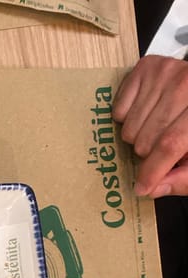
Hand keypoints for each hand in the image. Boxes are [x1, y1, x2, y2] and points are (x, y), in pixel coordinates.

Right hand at [113, 55, 187, 197]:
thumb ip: (183, 177)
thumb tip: (154, 189)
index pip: (170, 143)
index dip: (153, 170)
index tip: (142, 188)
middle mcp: (185, 83)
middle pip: (146, 140)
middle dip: (149, 154)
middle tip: (161, 148)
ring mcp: (164, 72)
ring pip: (129, 128)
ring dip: (138, 136)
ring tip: (155, 128)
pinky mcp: (146, 66)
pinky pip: (118, 110)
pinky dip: (127, 117)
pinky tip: (145, 112)